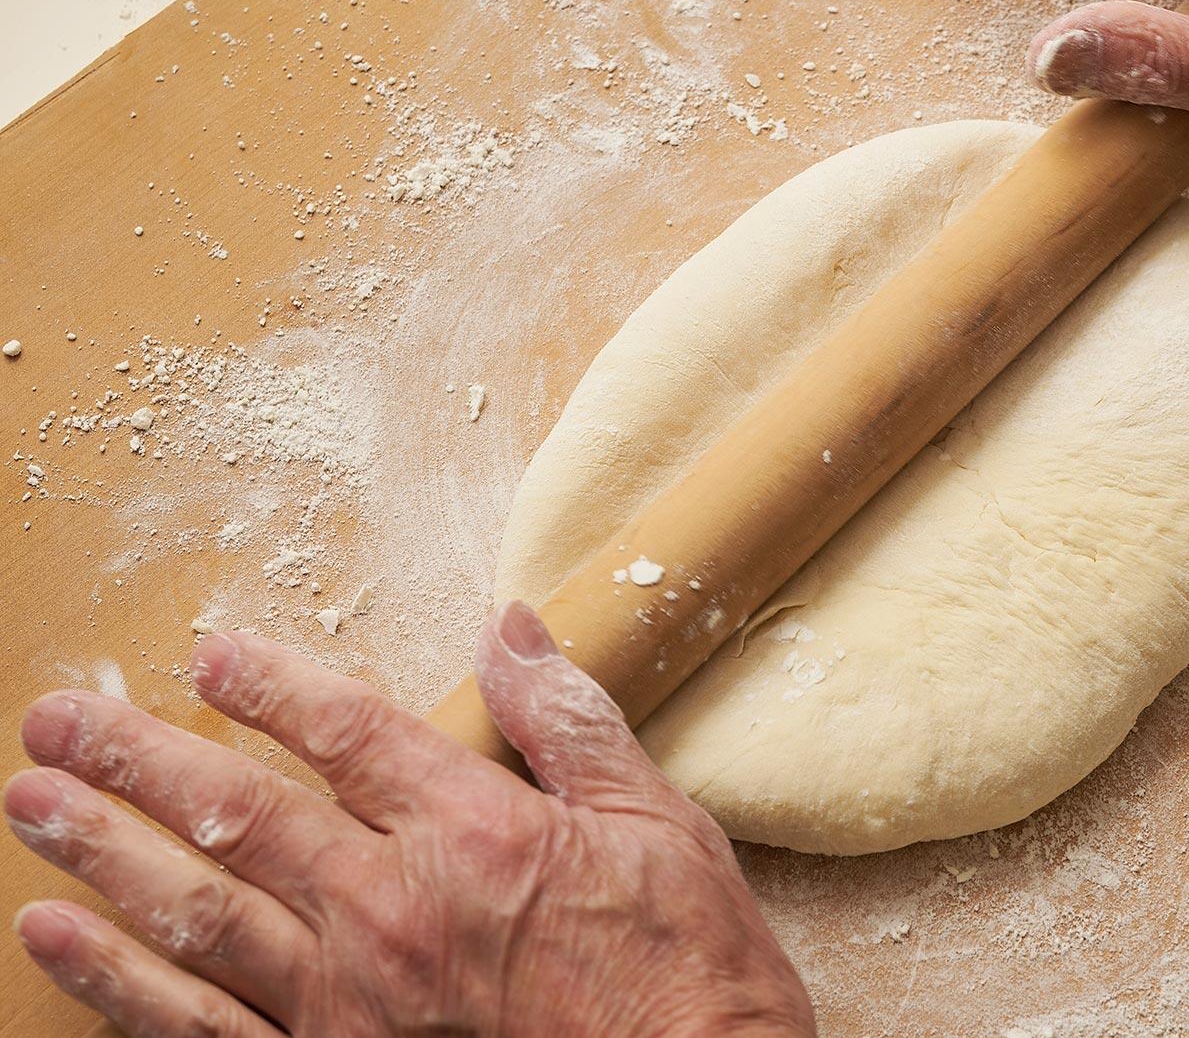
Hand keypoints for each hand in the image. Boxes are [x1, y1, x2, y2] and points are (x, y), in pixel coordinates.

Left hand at [5, 603, 814, 1037]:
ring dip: (103, 855)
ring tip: (33, 805)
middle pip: (238, 818)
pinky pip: (203, 1028)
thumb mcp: (657, 821)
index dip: (269, 686)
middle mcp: (395, 911)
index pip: (346, 732)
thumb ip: (568, 722)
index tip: (212, 655)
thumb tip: (511, 628)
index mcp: (476, 834)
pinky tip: (63, 940)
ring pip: (197, 916)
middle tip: (56, 721)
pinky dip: (121, 984)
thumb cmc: (685, 965)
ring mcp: (353, 1003)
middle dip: (136, 762)